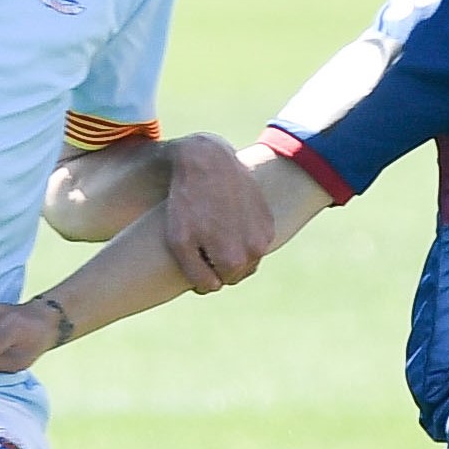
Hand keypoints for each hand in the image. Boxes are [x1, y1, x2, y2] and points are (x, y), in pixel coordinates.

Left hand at [154, 132, 272, 293]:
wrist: (209, 162)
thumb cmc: (188, 202)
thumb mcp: (180, 242)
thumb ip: (197, 274)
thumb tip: (215, 287)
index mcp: (234, 261)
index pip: (219, 283)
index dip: (203, 270)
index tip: (193, 252)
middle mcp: (256, 250)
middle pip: (236, 272)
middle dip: (219, 263)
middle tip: (202, 239)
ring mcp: (265, 233)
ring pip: (248, 257)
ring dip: (233, 250)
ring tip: (214, 228)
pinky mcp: (268, 218)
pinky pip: (256, 239)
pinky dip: (243, 235)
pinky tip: (227, 218)